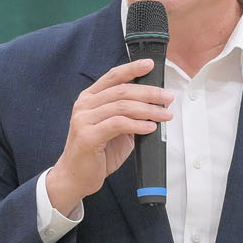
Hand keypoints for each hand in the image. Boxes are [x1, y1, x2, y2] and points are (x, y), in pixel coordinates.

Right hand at [42, 59, 173, 216]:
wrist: (75, 177)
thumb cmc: (97, 153)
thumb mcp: (115, 129)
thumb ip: (128, 115)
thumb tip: (155, 105)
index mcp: (90, 98)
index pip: (113, 77)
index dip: (132, 68)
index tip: (150, 65)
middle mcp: (84, 105)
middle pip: (122, 90)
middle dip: (149, 92)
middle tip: (167, 98)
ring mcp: (84, 120)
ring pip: (122, 106)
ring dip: (148, 109)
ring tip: (164, 115)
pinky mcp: (88, 136)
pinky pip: (118, 124)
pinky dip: (137, 124)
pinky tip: (150, 127)